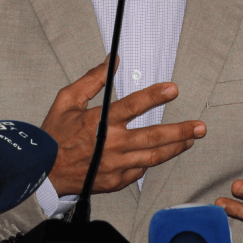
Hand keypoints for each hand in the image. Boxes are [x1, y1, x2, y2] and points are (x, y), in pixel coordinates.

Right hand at [40, 58, 206, 195]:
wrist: (43, 173)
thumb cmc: (54, 136)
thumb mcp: (67, 100)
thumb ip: (92, 80)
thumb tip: (111, 61)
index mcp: (99, 123)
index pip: (133, 106)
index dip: (154, 96)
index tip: (173, 89)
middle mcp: (111, 145)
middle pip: (153, 137)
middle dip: (180, 131)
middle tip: (200, 127)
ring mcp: (115, 166)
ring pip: (153, 157)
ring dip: (175, 148)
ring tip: (190, 140)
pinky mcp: (116, 181)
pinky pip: (140, 171)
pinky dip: (152, 162)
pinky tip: (161, 154)